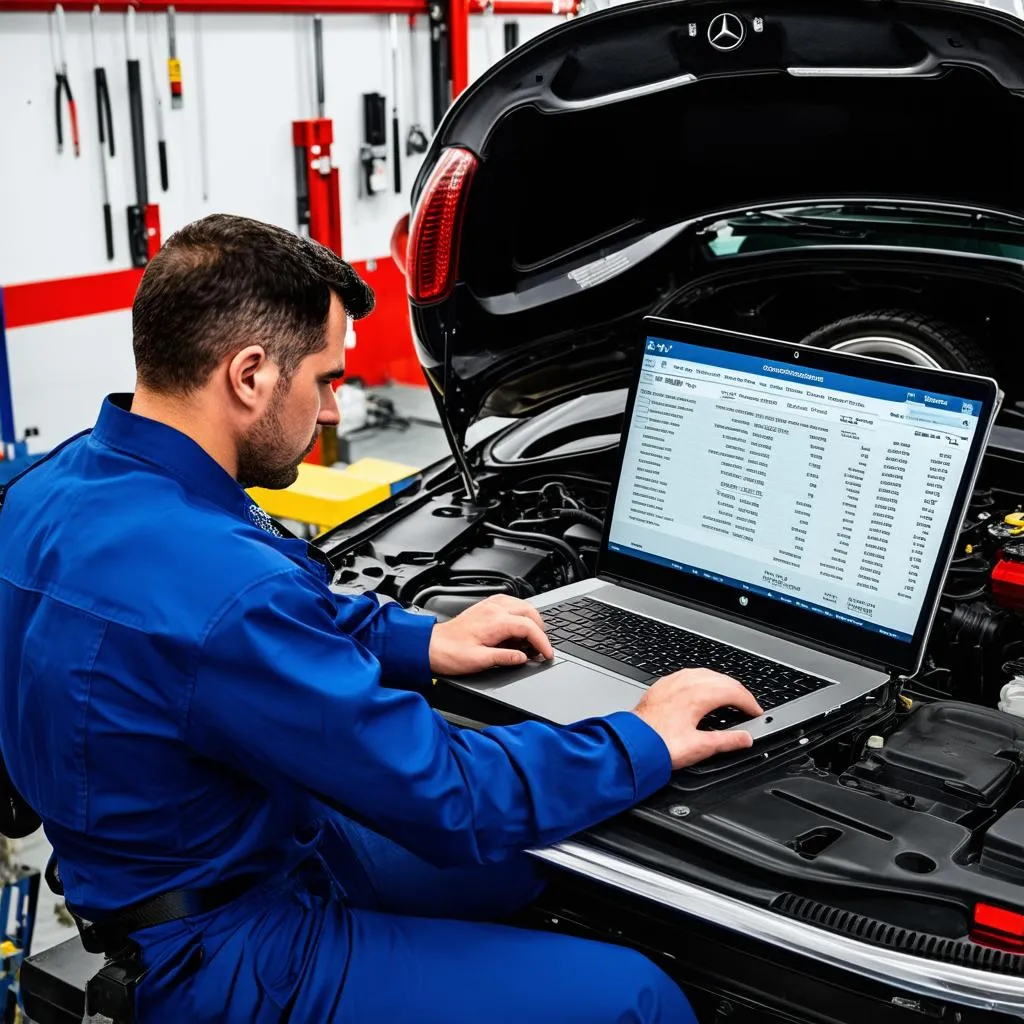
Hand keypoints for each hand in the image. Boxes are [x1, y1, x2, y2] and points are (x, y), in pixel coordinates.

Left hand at [428, 595, 555, 675]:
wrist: (431, 646)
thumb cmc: (450, 653)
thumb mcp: (480, 661)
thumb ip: (505, 658)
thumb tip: (524, 657)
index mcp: (495, 622)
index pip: (529, 627)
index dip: (542, 642)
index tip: (547, 654)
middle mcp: (494, 609)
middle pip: (530, 613)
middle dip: (540, 631)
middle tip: (541, 648)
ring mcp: (489, 605)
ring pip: (523, 605)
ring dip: (532, 621)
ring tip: (531, 640)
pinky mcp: (485, 607)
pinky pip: (511, 604)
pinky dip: (520, 614)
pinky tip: (518, 627)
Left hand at [632, 669, 762, 769]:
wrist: (629, 745)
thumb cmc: (658, 745)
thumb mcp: (699, 747)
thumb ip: (726, 741)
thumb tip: (745, 738)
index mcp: (697, 695)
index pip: (733, 692)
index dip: (750, 703)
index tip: (757, 714)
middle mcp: (685, 683)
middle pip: (721, 680)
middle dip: (738, 693)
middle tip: (748, 708)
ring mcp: (672, 683)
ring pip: (705, 674)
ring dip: (721, 684)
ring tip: (729, 698)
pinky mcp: (661, 686)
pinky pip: (688, 675)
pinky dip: (703, 681)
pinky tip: (702, 690)